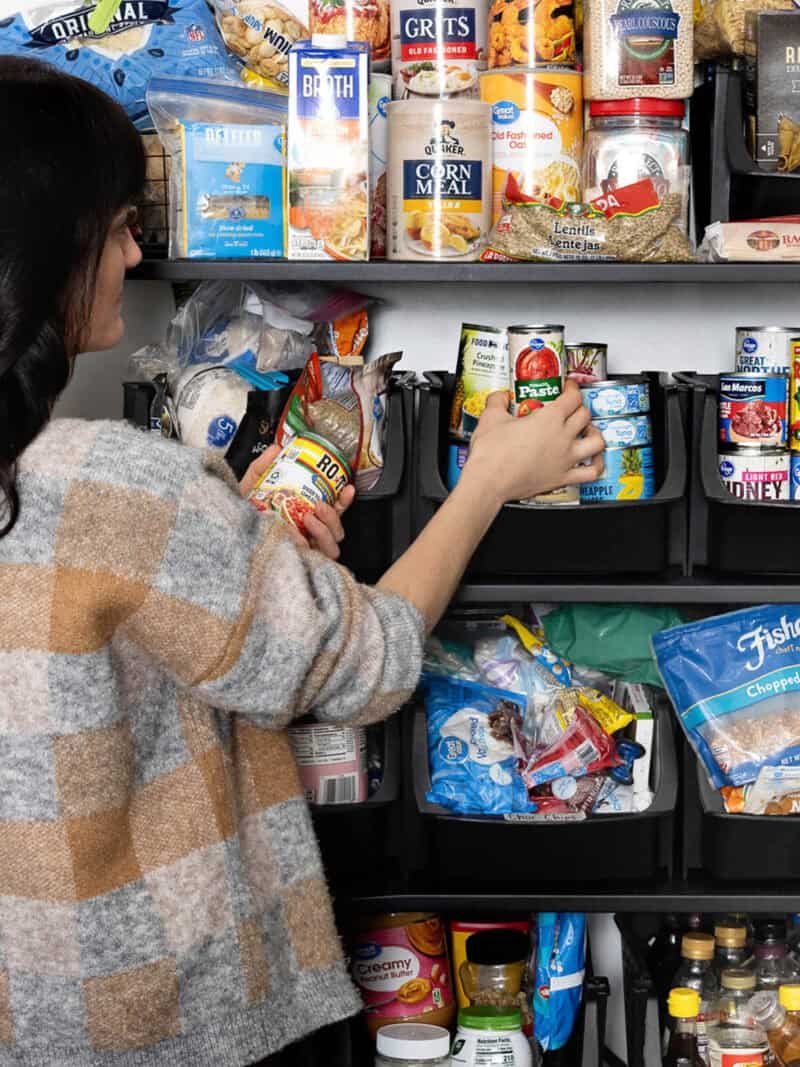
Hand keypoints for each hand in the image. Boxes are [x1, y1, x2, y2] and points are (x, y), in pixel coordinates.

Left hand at [239, 445, 355, 560]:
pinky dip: (304, 545)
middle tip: (319, 504)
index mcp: (305, 516)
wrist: (226, 533)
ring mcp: (305, 551)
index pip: (334, 510)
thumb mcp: (252, 485)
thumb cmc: (242, 513)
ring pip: (332, 547)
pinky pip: (311, 558)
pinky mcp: (297, 562)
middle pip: (337, 531)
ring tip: (308, 518)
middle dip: (334, 516)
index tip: (348, 488)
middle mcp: (308, 535)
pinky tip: (294, 535)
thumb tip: (276, 448)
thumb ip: (263, 466)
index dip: (344, 500)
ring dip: (324, 530)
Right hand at [461, 380, 604, 505]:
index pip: (572, 397)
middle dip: (579, 407)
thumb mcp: (490, 418)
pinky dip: (597, 465)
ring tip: (588, 430)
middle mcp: (562, 437)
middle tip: (571, 407)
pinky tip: (595, 461)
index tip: (568, 387)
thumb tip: (499, 397)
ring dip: (595, 433)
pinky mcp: (562, 478)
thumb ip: (497, 402)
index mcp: (549, 419)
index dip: (572, 388)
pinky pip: (590, 472)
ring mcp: (565, 459)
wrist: (488, 482)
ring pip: (596, 442)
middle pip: (584, 415)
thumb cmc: (492, 454)